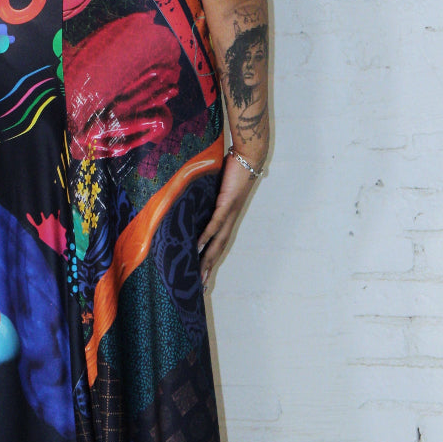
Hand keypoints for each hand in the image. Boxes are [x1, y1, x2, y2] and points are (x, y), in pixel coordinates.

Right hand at [197, 154, 259, 285]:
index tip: (203, 275)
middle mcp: (230, 219)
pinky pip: (215, 222)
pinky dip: (207, 236)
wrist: (248, 156)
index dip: (212, 260)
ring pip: (218, 241)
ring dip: (208, 258)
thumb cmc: (233, 169)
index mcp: (228, 217)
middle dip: (209, 267)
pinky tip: (198, 246)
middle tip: (201, 285)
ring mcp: (229, 212)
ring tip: (199, 273)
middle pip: (219, 249)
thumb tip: (193, 202)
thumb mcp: (217, 188)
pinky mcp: (227, 202)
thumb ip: (208, 197)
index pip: (219, 243)